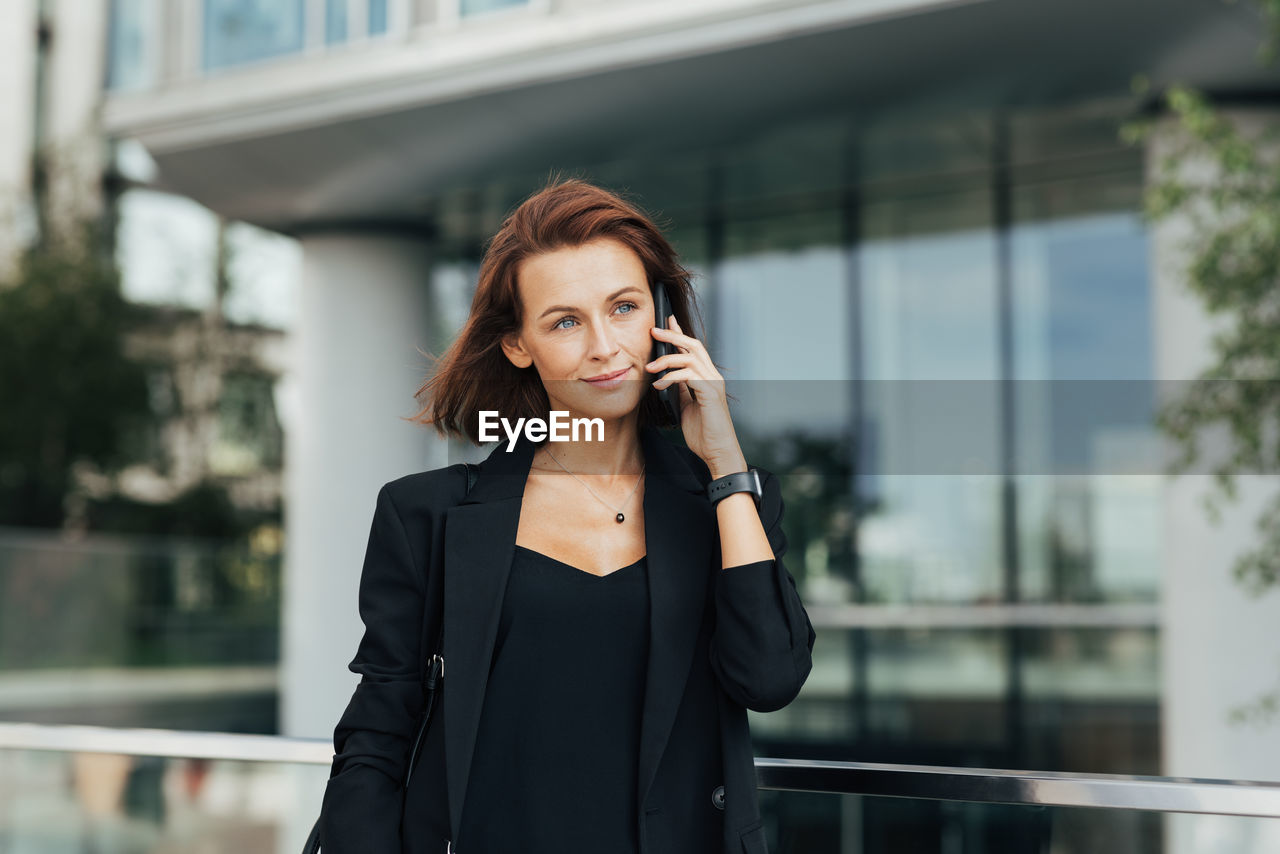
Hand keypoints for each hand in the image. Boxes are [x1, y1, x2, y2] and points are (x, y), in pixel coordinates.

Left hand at [645, 315, 746, 477]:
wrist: (717, 452)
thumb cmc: (704, 434)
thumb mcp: (687, 407)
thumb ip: (681, 390)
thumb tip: (668, 377)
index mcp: (707, 378)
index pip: (693, 349)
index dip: (680, 334)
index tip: (666, 321)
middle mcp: (713, 376)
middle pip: (693, 345)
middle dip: (673, 335)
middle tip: (653, 331)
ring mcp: (713, 384)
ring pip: (691, 357)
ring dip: (667, 359)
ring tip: (649, 367)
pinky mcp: (710, 393)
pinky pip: (689, 375)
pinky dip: (671, 377)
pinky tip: (659, 385)